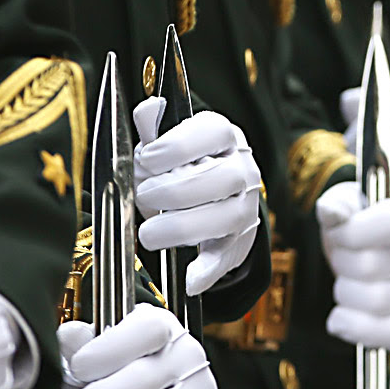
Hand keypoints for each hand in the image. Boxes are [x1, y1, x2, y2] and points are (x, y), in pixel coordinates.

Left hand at [57, 303, 223, 388]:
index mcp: (162, 326)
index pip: (145, 330)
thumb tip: (68, 337)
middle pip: (144, 379)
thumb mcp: (102, 345)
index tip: (76, 368)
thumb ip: (81, 343)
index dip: (107, 350)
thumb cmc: (124, 365)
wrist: (165, 388)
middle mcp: (187, 354)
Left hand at [130, 102, 261, 296]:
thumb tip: (147, 109)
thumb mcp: (171, 140)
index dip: (173, 148)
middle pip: (218, 178)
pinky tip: (189, 278)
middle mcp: (243, 169)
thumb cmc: (186, 164)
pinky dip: (208, 270)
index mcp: (225, 136)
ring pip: (225, 218)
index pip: (211, 132)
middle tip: (144, 197)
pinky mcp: (239, 242)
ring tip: (149, 233)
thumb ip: (156, 127)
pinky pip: (227, 257)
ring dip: (182, 228)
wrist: (216, 198)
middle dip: (173, 191)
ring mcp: (245, 206)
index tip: (145, 160)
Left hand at [318, 182, 389, 350]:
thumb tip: (329, 211)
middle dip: (343, 263)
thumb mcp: (354, 203)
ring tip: (348, 282)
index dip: (353, 232)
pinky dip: (356, 328)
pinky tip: (341, 317)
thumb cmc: (368, 225)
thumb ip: (339, 204)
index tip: (338, 234)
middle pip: (373, 266)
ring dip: (345, 293)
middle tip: (343, 259)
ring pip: (375, 302)